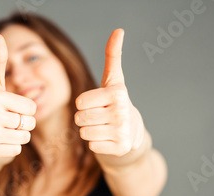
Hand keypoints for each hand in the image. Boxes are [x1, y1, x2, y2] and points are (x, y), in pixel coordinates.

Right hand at [0, 33, 35, 158]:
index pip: (31, 108)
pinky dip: (10, 148)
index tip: (8, 109)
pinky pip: (16, 150)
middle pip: (29, 123)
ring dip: (17, 136)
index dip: (23, 110)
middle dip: (22, 124)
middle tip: (5, 122)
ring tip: (2, 131)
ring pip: (24, 138)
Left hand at [74, 29, 143, 156]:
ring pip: (84, 133)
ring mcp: (122, 131)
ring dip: (90, 132)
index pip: (80, 101)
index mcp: (117, 92)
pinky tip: (108, 139)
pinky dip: (96, 144)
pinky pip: (92, 146)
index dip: (85, 104)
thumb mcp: (114, 80)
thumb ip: (113, 56)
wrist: (133, 135)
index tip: (99, 104)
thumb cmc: (116, 104)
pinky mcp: (120, 147)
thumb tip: (118, 30)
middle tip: (100, 118)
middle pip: (80, 118)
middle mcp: (122, 111)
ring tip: (104, 128)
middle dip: (85, 119)